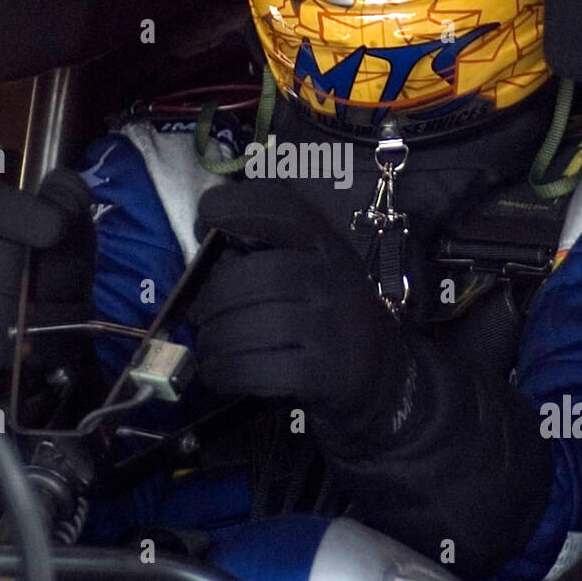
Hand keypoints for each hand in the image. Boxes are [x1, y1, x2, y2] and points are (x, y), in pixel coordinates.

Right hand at [0, 167, 95, 373]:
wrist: (0, 338)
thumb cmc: (36, 275)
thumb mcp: (62, 233)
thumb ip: (68, 204)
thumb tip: (65, 185)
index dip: (29, 215)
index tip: (57, 228)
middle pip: (11, 262)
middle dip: (57, 280)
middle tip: (67, 288)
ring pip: (11, 311)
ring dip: (53, 320)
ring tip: (52, 316)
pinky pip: (4, 349)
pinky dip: (35, 350)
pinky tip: (34, 343)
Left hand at [188, 180, 409, 448]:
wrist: (382, 373)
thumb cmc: (325, 314)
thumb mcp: (309, 269)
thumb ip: (264, 252)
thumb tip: (206, 250)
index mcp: (325, 244)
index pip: (283, 209)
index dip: (237, 206)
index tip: (206, 216)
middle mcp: (335, 280)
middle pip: (259, 276)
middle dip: (214, 297)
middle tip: (199, 315)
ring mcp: (335, 328)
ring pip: (254, 326)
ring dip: (214, 339)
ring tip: (207, 347)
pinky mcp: (328, 374)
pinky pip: (261, 370)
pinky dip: (227, 371)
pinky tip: (220, 373)